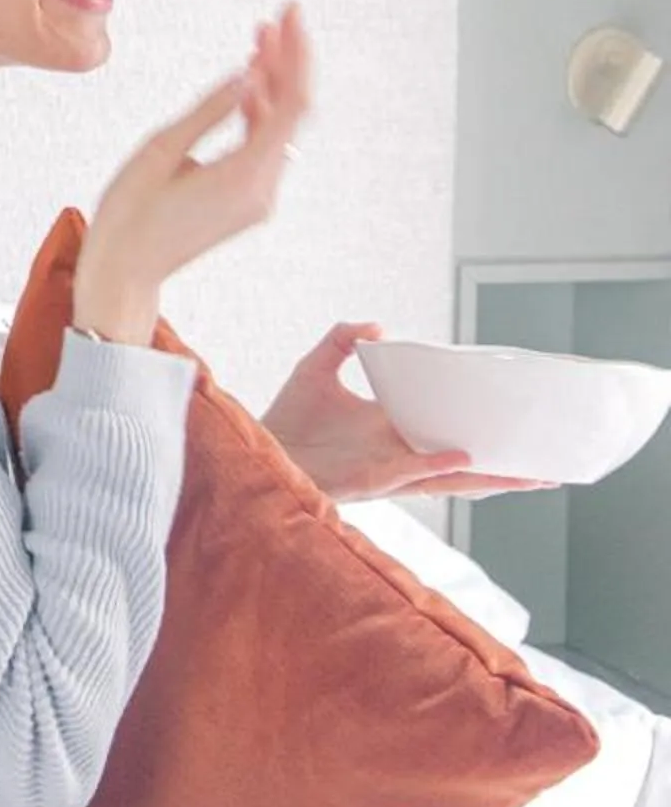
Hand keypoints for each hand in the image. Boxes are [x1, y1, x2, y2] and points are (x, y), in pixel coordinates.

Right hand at [76, 5, 312, 342]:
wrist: (123, 273)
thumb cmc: (129, 217)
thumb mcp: (162, 149)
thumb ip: (211, 110)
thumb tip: (247, 75)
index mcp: (244, 177)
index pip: (292, 104)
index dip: (297, 53)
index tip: (291, 15)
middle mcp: (261, 190)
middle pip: (291, 113)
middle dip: (286, 61)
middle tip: (276, 18)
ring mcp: (256, 198)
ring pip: (279, 128)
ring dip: (272, 83)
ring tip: (259, 39)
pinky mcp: (245, 200)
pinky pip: (263, 147)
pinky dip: (259, 111)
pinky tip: (248, 83)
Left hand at [262, 322, 552, 499]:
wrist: (258, 446)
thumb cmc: (286, 417)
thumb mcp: (318, 365)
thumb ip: (345, 339)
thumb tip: (378, 326)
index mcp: (391, 429)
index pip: (446, 432)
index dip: (480, 433)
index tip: (513, 424)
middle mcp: (398, 453)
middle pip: (463, 463)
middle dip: (504, 468)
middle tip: (548, 466)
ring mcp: (389, 470)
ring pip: (451, 477)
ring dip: (490, 476)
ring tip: (532, 475)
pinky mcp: (372, 481)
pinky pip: (412, 473)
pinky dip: (439, 464)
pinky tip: (465, 456)